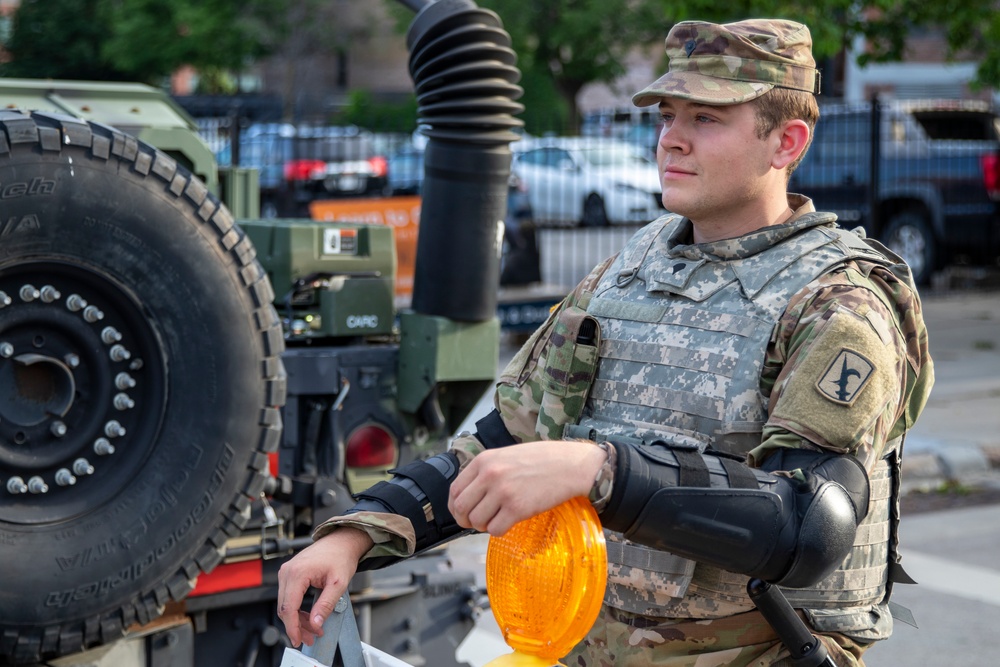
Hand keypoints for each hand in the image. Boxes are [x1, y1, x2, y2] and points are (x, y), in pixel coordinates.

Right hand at [276, 527, 372, 647]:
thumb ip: (326, 604)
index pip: (288, 608)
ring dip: (297, 619)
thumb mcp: (338, 584)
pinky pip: (288, 597)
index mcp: (297, 573)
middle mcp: (287, 571)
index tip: (298, 640)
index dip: (292, 627)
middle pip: (284, 608)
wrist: (341, 541)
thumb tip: (315, 623)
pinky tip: (308, 617)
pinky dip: (296, 609)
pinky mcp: (289, 573)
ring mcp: (286, 572)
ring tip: (313, 629)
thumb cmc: (341, 557)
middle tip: (311, 638)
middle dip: (297, 626)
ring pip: (285, 604)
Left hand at [447, 440, 605, 535]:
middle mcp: (490, 475)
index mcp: (484, 460)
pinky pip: (495, 530)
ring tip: (498, 519)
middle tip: (478, 522)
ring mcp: (503, 492)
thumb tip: (470, 495)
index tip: (463, 513)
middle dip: (466, 520)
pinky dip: (499, 531)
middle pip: (461, 508)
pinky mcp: (517, 508)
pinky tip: (509, 522)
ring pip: (476, 521)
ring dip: (484, 526)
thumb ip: (486, 471)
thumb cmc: (542, 459)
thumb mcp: (506, 456)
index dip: (456, 507)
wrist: (570, 465)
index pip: (455, 490)